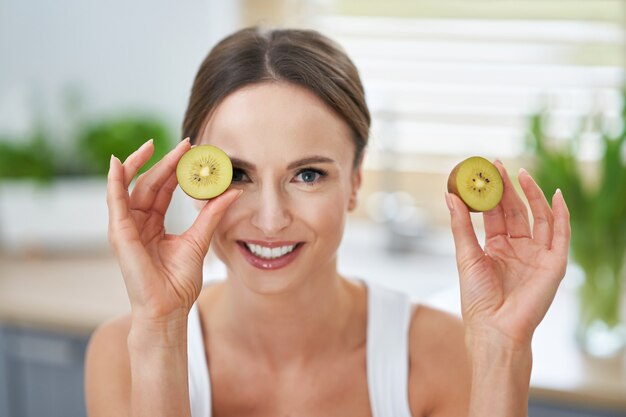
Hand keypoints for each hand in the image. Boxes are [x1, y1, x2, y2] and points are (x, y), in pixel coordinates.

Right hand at [106, 139, 240, 321]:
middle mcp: (137, 222)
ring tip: (152, 146)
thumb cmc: (179, 282)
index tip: (192, 150)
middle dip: (164, 161)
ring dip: (139, 164)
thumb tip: (232, 192)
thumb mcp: (199, 240)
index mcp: (153, 224)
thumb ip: (211, 215)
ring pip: (130, 187)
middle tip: (183, 144)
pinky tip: (117, 164)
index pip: (162, 188)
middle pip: (147, 183)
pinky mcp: (120, 234)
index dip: (175, 168)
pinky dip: (114, 182)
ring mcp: (126, 228)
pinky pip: (114, 202)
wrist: (169, 309)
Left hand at [446, 161, 569, 348]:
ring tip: (521, 174)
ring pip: (539, 218)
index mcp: (497, 248)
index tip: (484, 171)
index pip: (496, 214)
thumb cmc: (477, 297)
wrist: (493, 327)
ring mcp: (537, 255)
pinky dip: (561, 214)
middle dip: (509, 188)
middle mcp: (519, 249)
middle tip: (498, 165)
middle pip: (516, 212)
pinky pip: (561, 234)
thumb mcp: (466, 255)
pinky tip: (556, 195)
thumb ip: (461, 224)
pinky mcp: (554, 264)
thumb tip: (449, 195)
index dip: (492, 193)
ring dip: (532, 195)